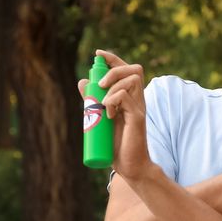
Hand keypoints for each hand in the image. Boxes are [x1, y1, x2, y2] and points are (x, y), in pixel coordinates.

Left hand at [78, 50, 151, 180]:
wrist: (131, 167)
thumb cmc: (117, 146)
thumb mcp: (100, 120)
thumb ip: (93, 101)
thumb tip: (82, 82)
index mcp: (130, 98)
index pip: (127, 69)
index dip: (113, 58)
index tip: (98, 54)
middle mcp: (138, 100)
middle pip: (134, 69)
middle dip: (115, 69)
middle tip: (101, 84)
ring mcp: (139, 108)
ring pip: (132, 80)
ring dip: (113, 85)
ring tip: (103, 101)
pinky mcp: (138, 118)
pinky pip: (126, 98)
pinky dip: (114, 100)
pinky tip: (108, 113)